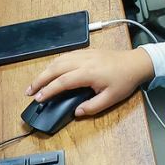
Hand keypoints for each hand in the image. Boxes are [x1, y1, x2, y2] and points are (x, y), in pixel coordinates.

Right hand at [26, 46, 153, 115]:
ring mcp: (85, 54)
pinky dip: (55, 63)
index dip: (48, 91)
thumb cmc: (124, 81)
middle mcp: (83, 61)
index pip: (62, 82)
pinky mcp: (87, 51)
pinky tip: (51, 70)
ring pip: (59, 60)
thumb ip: (92, 107)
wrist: (136, 63)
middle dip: (40, 80)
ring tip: (36, 83)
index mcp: (88, 73)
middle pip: (55, 68)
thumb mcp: (111, 99)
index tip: (37, 99)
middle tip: (29, 91)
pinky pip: (66, 55)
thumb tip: (76, 112)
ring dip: (45, 71)